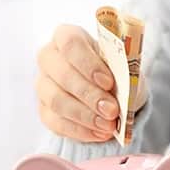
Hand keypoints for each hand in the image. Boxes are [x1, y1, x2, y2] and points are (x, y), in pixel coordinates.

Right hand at [35, 25, 120, 141]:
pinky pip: (57, 123)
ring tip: (108, 125)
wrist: (115, 94)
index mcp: (67, 36)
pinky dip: (81, 130)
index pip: (70, 43)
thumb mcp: (125, 67)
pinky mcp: (45, 111)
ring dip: (85, 115)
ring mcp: (43, 85)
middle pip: (62, 74)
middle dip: (89, 95)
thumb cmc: (117, 74)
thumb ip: (121, 73)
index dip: (88, 63)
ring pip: (57, 101)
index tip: (108, 82)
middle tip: (112, 110)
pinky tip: (100, 133)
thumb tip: (116, 91)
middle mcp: (49, 58)